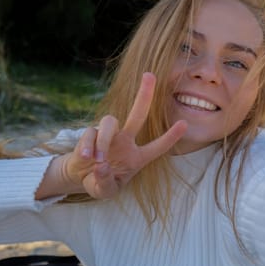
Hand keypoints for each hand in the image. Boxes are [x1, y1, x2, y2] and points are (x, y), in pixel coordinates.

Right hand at [64, 72, 186, 198]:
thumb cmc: (100, 182)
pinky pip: (90, 133)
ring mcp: (109, 136)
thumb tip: (102, 166)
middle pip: (138, 114)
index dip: (171, 137)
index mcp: (137, 157)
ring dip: (103, 140)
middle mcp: (126, 141)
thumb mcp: (105, 190)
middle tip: (150, 75)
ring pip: (110, 122)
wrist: (79, 177)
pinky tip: (86, 158)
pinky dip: (88, 145)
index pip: (158, 146)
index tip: (184, 124)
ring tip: (98, 159)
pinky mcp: (90, 134)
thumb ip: (105, 182)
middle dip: (144, 94)